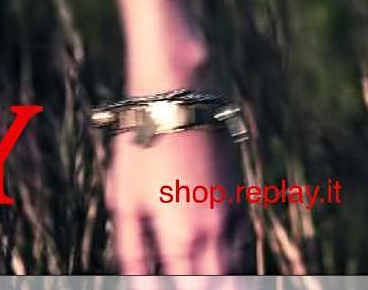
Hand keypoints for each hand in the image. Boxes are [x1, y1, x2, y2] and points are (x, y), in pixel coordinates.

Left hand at [108, 124, 251, 274]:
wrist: (177, 98)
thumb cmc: (141, 147)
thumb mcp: (123, 199)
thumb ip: (132, 250)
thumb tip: (140, 287)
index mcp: (179, 239)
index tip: (167, 289)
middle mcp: (211, 235)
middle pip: (218, 286)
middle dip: (206, 289)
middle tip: (190, 281)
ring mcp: (231, 216)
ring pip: (236, 271)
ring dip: (223, 280)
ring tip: (204, 275)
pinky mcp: (240, 197)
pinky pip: (245, 245)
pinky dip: (235, 260)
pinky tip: (221, 261)